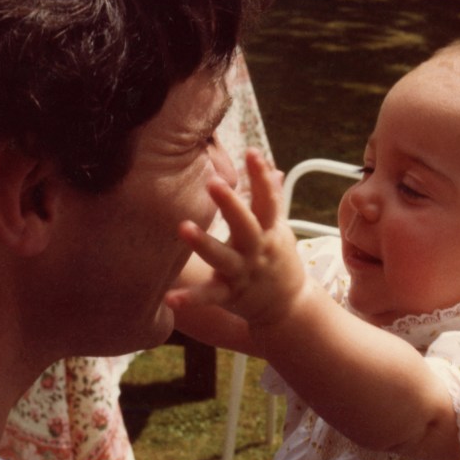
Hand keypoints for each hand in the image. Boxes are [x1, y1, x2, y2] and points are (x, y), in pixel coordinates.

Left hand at [165, 149, 306, 324]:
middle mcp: (257, 249)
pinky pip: (209, 297)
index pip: (268, 200)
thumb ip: (271, 199)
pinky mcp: (230, 295)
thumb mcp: (279, 229)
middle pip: (246, 225)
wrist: (289, 306)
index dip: (261, 176)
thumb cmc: (279, 260)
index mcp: (269, 231)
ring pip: (223, 258)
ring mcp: (243, 273)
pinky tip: (169, 298)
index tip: (252, 152)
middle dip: (231, 204)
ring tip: (183, 227)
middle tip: (214, 182)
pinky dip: (190, 300)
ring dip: (204, 243)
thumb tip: (272, 168)